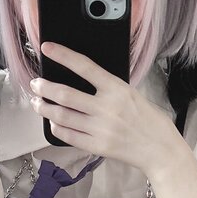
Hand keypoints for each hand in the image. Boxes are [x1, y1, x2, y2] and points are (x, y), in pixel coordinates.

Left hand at [29, 42, 184, 176]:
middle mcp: (107, 108)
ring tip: (37, 103)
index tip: (47, 48)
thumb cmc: (150, 121)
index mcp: (117, 89)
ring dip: (44, 108)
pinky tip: (53, 122)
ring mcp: (100, 129)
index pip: (84, 66)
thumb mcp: (133, 95)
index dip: (62, 55)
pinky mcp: (97, 147)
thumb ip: (109, 88)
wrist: (160, 150)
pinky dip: (56, 128)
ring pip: (61, 116)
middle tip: (36, 84)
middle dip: (43, 87)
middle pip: (64, 94)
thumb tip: (82, 81)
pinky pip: (68, 136)